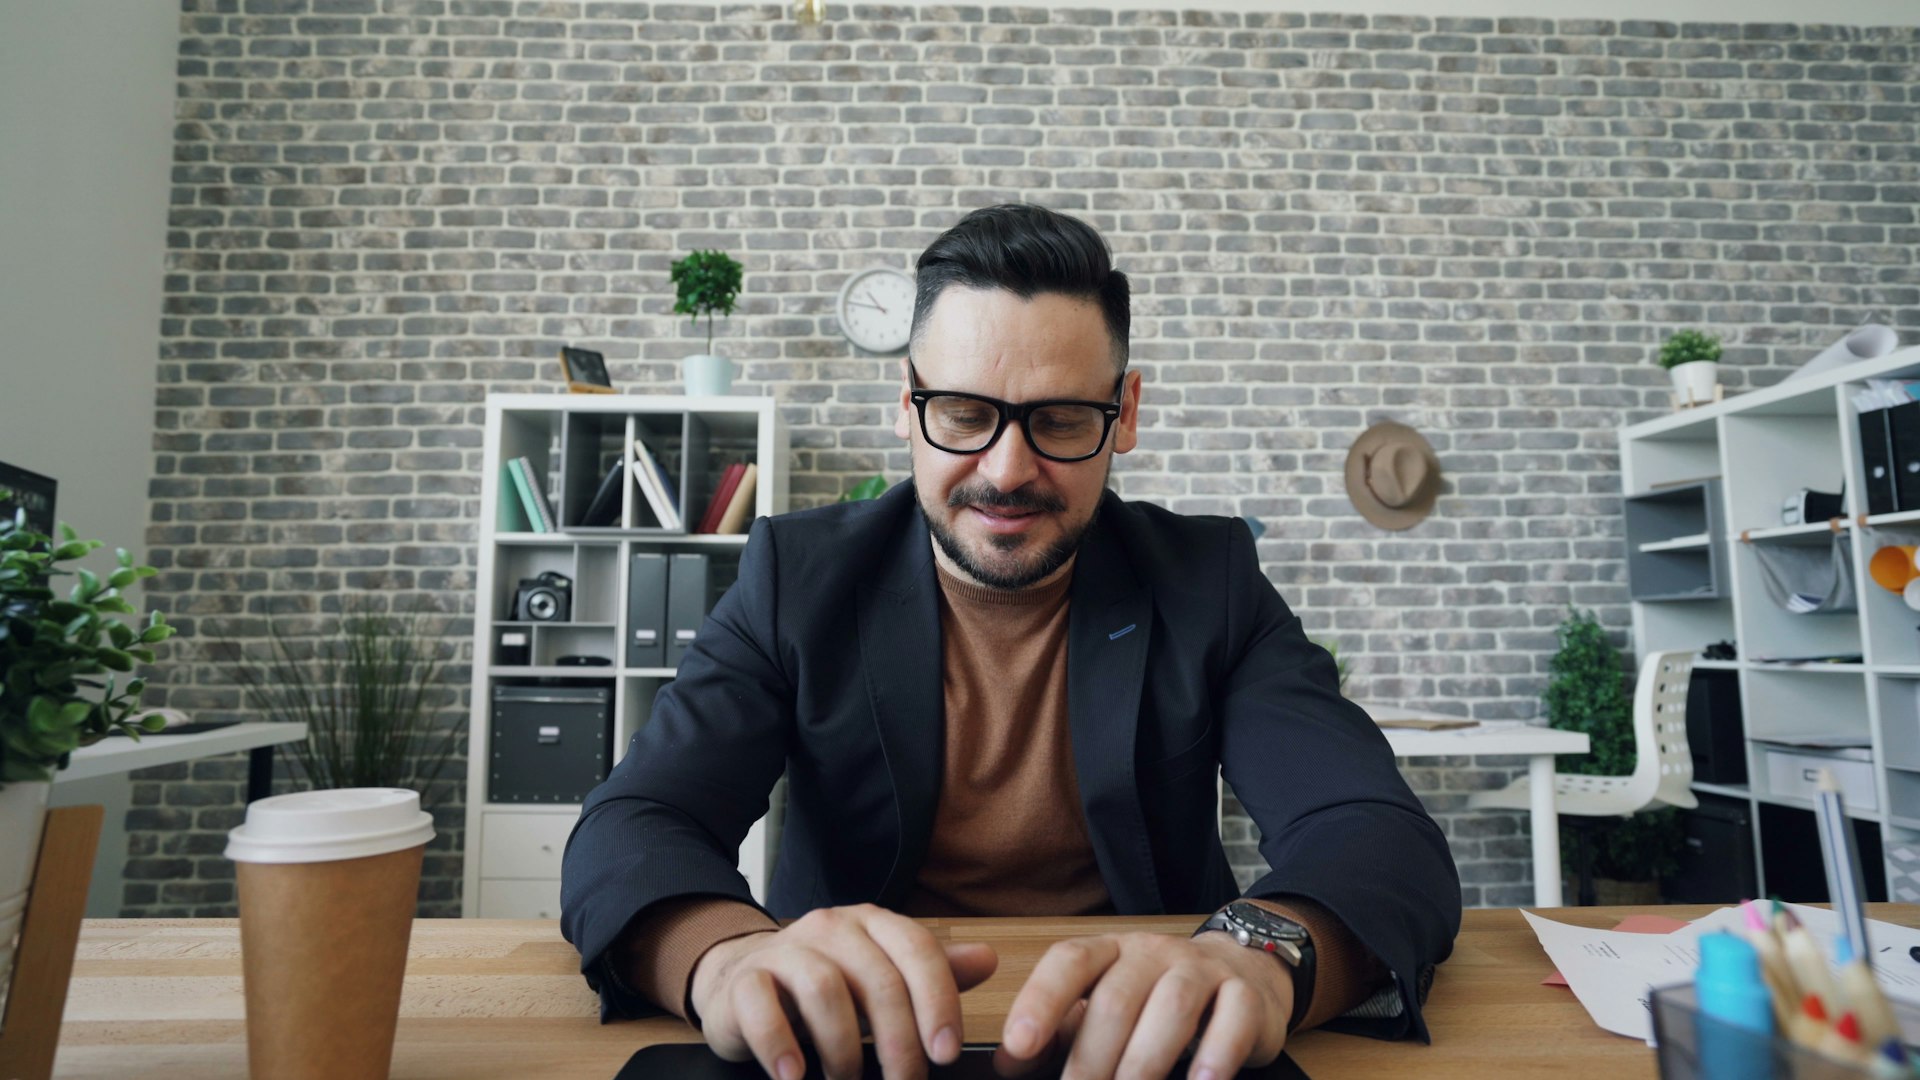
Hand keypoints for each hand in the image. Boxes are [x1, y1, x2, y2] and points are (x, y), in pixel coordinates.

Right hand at [688, 903, 999, 1079]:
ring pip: (824, 991)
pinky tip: (795, 1077)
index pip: (917, 951)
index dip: (937, 1001)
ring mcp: (784, 949)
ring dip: (842, 1049)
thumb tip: (988, 960)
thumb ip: (932, 970)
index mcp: (872, 922)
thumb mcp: (882, 974)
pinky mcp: (744, 980)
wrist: (743, 979)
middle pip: (876, 979)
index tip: (946, 1052)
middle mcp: (831, 927)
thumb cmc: (826, 983)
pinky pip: (762, 1007)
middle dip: (898, 1042)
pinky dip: (780, 1046)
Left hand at [994, 931, 1292, 1079]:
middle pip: (1116, 998)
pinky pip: (1233, 1016)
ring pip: (1171, 1005)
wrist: (1243, 974)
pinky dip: (1217, 1053)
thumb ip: (1056, 1034)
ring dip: (1145, 1061)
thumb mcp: (1103, 1008)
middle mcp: (1152, 953)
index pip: (1069, 962)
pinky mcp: (1246, 995)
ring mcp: (1201, 970)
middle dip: (1091, 1058)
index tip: (1018, 1045)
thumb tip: (1008, 1064)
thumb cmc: (1157, 1000)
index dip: (1040, 1000)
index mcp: (1109, 952)